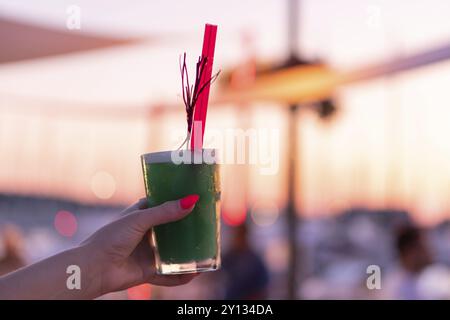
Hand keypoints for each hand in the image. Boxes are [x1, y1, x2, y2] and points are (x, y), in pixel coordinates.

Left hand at [80, 195, 199, 295]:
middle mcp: (147, 232)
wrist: (94, 268)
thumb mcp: (140, 219)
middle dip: (188, 226)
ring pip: (173, 251)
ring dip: (187, 251)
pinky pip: (169, 274)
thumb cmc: (111, 237)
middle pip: (172, 228)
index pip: (163, 204)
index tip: (197, 197)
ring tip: (207, 248)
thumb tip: (191, 202)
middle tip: (208, 223)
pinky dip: (181, 276)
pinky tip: (195, 273)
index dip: (178, 201)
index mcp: (141, 214)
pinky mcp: (148, 270)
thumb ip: (165, 212)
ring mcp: (148, 252)